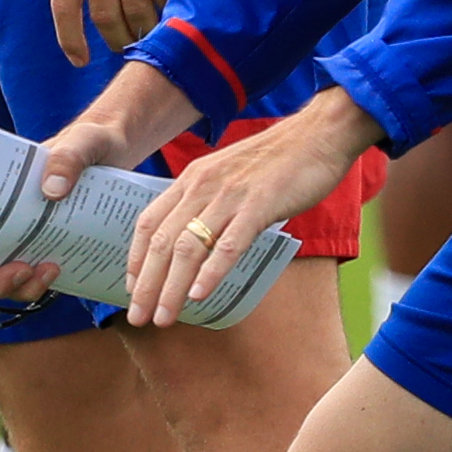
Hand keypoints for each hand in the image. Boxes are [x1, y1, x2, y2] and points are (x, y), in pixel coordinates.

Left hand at [48, 0, 190, 64]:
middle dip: (117, 38)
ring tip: (152, 36)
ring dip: (146, 28)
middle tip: (128, 46)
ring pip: (139, 5)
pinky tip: (172, 17)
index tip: (80, 60)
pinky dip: (170, 8)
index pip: (65, 4)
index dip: (71, 39)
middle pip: (107, 12)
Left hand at [105, 91, 372, 329]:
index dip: (136, 259)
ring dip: (172, 287)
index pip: (149, 223)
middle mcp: (203, 186)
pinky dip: (211, 271)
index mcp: (192, 179)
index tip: (132, 289)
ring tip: (165, 317)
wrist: (319, 134)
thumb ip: (208, 201)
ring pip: (189, 246)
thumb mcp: (228, 175)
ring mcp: (230, 195)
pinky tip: (199, 295)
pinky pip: (229, 243)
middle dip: (147, 284)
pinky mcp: (259, 204)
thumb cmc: (277, 160)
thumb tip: (194, 239)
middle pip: (162, 241)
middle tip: (139, 317)